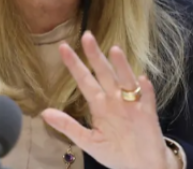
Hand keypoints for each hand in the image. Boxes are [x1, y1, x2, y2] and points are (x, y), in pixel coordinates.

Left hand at [41, 31, 170, 168]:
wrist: (140, 167)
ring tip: (114, 50)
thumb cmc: (115, 152)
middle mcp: (115, 99)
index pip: (84, 80)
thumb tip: (44, 113)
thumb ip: (68, 126)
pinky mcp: (148, 115)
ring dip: (121, 66)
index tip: (63, 48)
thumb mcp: (88, 141)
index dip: (74, 65)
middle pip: (104, 73)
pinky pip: (147, 99)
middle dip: (95, 55)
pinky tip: (142, 79)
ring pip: (125, 80)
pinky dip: (145, 90)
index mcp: (99, 105)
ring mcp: (132, 105)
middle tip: (86, 36)